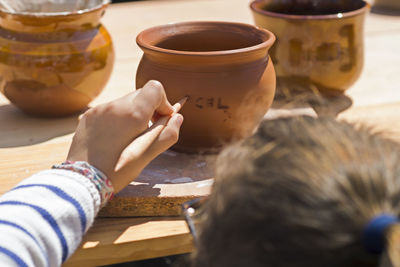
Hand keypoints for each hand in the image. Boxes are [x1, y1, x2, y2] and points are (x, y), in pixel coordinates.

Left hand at [67, 80, 183, 191]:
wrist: (82, 180)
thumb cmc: (117, 170)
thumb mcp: (147, 155)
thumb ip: (166, 134)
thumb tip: (177, 117)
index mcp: (132, 113)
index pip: (155, 88)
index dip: (164, 102)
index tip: (162, 119)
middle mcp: (114, 105)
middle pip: (140, 95)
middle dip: (149, 109)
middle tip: (148, 131)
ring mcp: (99, 110)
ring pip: (125, 102)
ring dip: (133, 114)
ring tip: (130, 138)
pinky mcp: (89, 117)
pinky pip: (110, 110)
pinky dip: (118, 119)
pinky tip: (114, 139)